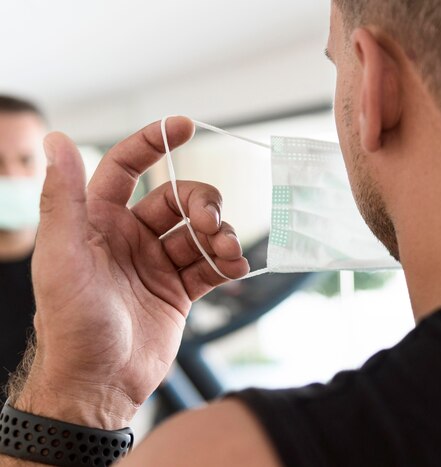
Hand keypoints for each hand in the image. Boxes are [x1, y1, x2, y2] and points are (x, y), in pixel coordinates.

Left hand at [12, 117, 248, 429]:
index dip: (152, 142)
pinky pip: (210, 265)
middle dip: (202, 204)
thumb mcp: (62, 259)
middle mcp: (130, 238)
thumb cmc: (72, 325)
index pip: (126, 168)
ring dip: (220, 234)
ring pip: (199, 232)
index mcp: (98, 222)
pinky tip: (236, 268)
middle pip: (177, 200)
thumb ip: (63, 200)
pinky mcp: (178, 291)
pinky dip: (227, 262)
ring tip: (229, 251)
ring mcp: (157, 264)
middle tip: (214, 224)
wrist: (98, 385)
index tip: (183, 125)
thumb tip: (55, 139)